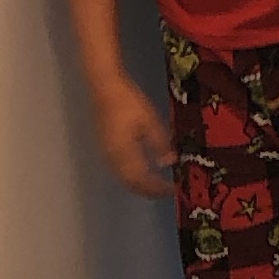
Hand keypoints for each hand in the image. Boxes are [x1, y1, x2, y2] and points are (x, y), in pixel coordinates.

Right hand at [89, 73, 173, 198]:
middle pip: (132, 184)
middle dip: (149, 190)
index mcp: (124, 152)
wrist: (105, 88)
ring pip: (125, 180)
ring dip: (141, 186)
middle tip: (166, 190)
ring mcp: (107, 155)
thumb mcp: (150, 120)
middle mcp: (113, 158)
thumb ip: (160, 143)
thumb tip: (169, 162)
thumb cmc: (128, 101)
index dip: (158, 188)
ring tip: (156, 185)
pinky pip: (120, 172)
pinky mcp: (106, 150)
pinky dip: (133, 177)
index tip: (173, 189)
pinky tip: (143, 171)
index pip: (143, 179)